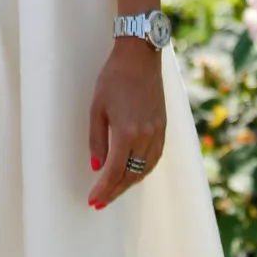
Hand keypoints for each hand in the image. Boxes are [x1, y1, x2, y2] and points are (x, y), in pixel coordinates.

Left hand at [87, 39, 166, 208]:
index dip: (103, 189)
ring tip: (114, 189)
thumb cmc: (114, 77)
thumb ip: (96, 140)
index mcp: (126, 132)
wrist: (139, 56)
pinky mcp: (163, 127)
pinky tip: (133, 172)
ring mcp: (157, 132)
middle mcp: (145, 137)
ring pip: (144, 170)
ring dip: (129, 183)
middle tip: (100, 201)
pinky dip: (143, 170)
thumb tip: (96, 167)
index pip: (114, 172)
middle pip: (130, 176)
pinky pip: (154, 158)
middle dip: (114, 191)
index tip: (93, 200)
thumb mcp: (97, 107)